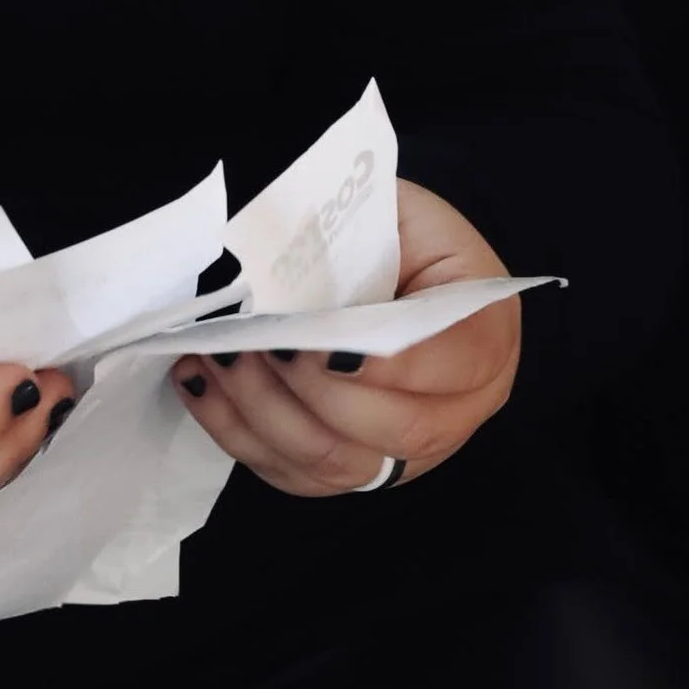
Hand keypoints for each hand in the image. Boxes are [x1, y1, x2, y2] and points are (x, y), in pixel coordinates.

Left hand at [169, 177, 520, 501]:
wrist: (390, 263)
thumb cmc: (392, 234)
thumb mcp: (392, 213)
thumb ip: (356, 243)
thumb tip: (284, 277)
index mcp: (486, 331)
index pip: (453, 361)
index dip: (384, 363)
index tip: (315, 344)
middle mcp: (460, 408)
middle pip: (395, 429)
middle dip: (311, 390)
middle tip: (254, 343)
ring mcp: (408, 451)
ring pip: (337, 463)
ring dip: (265, 413)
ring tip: (218, 357)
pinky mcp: (353, 470)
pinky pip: (294, 475)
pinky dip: (239, 433)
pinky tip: (202, 384)